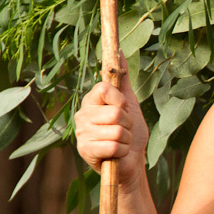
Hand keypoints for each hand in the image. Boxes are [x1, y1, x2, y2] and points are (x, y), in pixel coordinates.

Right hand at [74, 53, 148, 184]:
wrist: (132, 162)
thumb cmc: (130, 132)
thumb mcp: (130, 103)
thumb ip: (122, 79)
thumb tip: (120, 52)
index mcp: (91, 101)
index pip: (105, 88)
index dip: (121, 100)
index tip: (124, 109)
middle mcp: (82, 115)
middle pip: (115, 112)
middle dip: (128, 124)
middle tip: (124, 130)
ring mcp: (82, 133)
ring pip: (117, 130)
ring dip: (126, 139)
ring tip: (121, 142)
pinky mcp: (85, 151)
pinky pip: (114, 146)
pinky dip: (122, 151)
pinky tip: (117, 154)